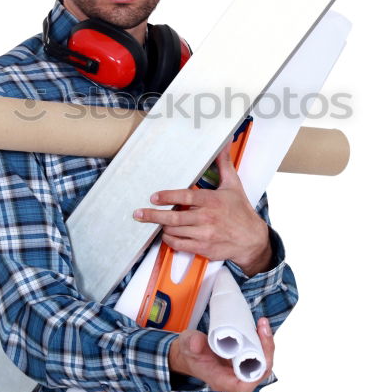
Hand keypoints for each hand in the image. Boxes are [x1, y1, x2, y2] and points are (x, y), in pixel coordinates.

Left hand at [133, 146, 271, 274]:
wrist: (251, 239)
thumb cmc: (241, 211)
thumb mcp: (233, 185)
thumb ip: (224, 164)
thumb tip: (224, 144)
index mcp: (212, 201)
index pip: (186, 197)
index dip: (168, 196)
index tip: (153, 197)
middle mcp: (207, 218)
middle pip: (175, 218)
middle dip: (154, 216)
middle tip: (139, 213)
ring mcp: (204, 235)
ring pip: (174, 231)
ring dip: (163, 227)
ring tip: (157, 221)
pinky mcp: (203, 248)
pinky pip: (180, 245)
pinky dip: (170, 240)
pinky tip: (168, 234)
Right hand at [168, 318, 274, 391]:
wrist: (188, 352)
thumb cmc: (188, 353)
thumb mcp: (187, 345)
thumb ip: (191, 344)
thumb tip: (196, 343)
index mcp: (221, 380)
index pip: (244, 386)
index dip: (256, 373)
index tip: (258, 352)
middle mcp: (234, 377)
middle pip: (259, 372)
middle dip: (266, 350)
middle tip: (263, 328)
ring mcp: (239, 368)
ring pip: (262, 362)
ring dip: (266, 343)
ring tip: (263, 324)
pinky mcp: (242, 358)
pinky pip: (258, 353)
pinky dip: (261, 341)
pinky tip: (260, 327)